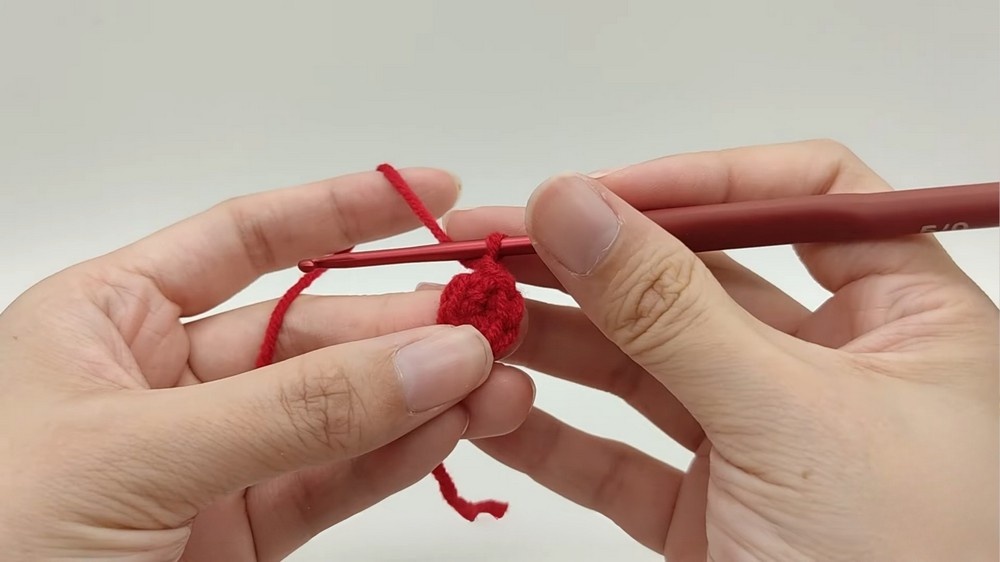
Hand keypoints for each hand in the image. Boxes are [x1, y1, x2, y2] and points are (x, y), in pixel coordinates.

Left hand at [0, 168, 533, 560]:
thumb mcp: (136, 454)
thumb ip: (294, 408)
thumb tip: (434, 355)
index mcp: (107, 322)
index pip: (244, 240)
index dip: (341, 212)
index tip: (431, 196)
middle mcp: (163, 383)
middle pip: (309, 332)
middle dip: (403, 327)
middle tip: (489, 323)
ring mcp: (208, 462)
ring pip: (335, 414)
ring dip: (420, 397)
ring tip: (499, 383)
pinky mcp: (238, 536)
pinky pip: (331, 482)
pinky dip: (396, 459)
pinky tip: (450, 431)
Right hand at [444, 140, 998, 559]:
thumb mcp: (789, 418)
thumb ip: (672, 310)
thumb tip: (574, 205)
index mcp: (904, 321)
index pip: (801, 199)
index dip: (698, 182)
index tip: (595, 193)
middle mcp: (832, 370)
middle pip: (697, 281)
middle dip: (590, 264)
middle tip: (494, 243)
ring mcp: (763, 443)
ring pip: (644, 369)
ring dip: (554, 344)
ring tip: (471, 318)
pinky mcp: (709, 513)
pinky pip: (618, 458)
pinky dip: (553, 434)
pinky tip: (492, 405)